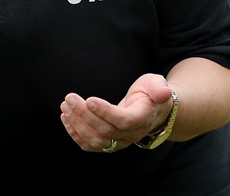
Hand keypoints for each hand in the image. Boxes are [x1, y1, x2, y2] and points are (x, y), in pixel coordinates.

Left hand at [59, 73, 174, 152]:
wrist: (150, 110)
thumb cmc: (151, 93)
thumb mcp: (157, 84)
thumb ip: (159, 88)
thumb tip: (163, 93)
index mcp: (143, 118)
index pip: (123, 121)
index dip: (106, 112)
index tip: (89, 99)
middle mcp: (132, 135)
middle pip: (106, 131)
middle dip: (84, 115)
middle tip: (70, 98)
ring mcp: (119, 142)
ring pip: (96, 141)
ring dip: (77, 125)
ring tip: (65, 107)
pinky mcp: (109, 144)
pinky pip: (90, 145)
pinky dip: (76, 134)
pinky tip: (66, 119)